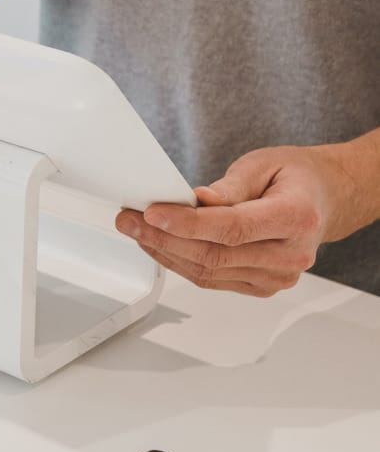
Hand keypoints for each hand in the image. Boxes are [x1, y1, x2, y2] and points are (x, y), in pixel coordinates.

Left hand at [115, 143, 376, 296]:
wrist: (324, 200)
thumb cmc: (295, 178)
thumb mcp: (263, 164)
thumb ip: (228, 188)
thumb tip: (193, 202)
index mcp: (297, 218)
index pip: (232, 228)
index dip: (187, 224)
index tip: (151, 213)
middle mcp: (290, 254)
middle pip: (214, 255)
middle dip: (162, 237)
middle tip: (128, 220)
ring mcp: (277, 276)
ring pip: (207, 272)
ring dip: (164, 252)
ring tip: (135, 230)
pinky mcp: (262, 287)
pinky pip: (211, 280)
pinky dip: (180, 263)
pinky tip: (159, 245)